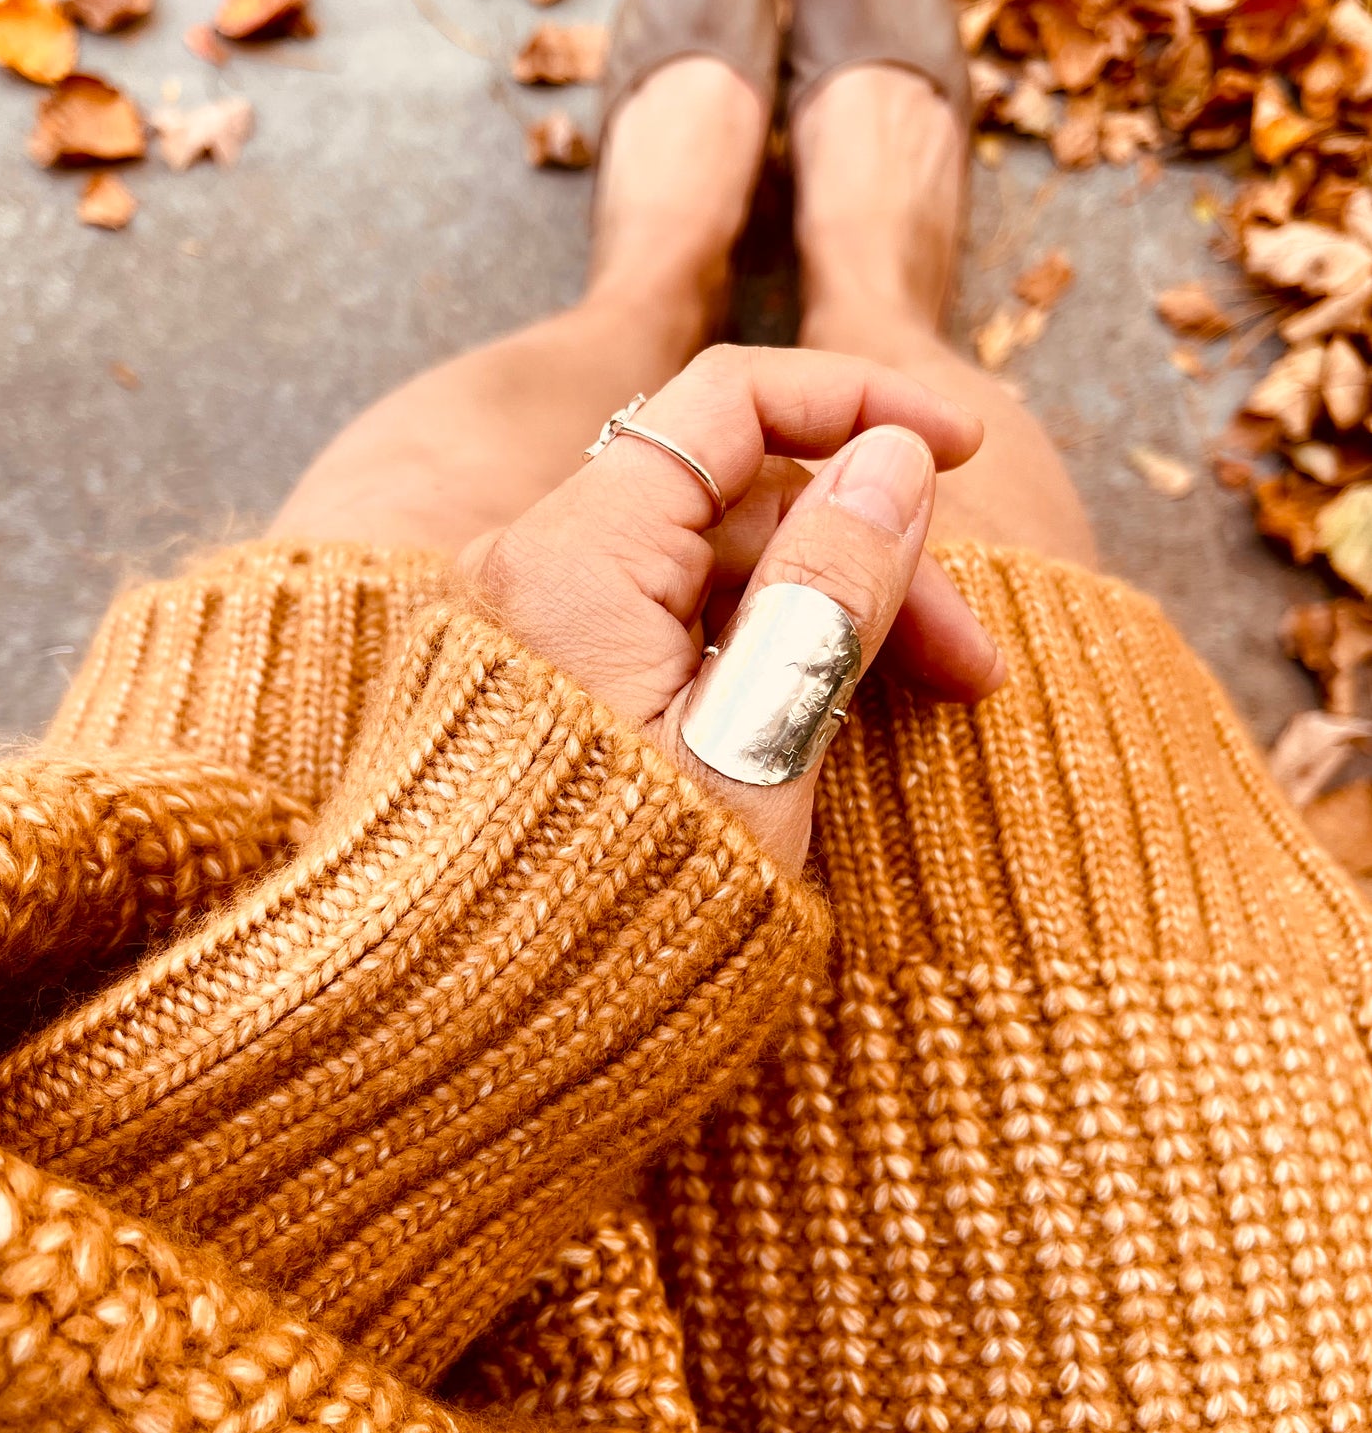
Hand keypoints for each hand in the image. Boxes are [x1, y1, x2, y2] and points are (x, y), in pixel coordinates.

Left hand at [459, 345, 1004, 872]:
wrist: (462, 1029)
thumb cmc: (611, 911)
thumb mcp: (758, 745)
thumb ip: (832, 587)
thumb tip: (895, 458)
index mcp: (577, 556)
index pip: (730, 403)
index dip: (859, 404)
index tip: (964, 446)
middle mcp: (535, 565)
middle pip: (735, 500)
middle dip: (866, 554)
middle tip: (970, 665)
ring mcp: (531, 624)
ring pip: (709, 570)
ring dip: (822, 614)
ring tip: (920, 707)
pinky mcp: (539, 681)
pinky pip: (665, 627)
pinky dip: (753, 653)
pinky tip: (820, 719)